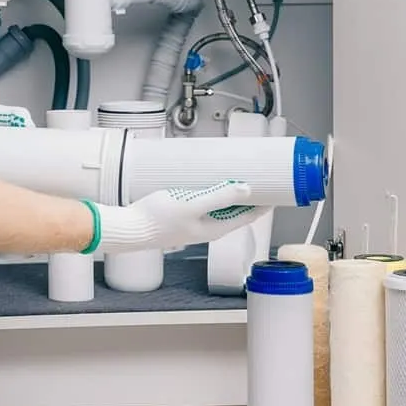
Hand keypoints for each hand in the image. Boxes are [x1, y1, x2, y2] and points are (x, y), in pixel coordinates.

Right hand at [89, 181, 267, 252]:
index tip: (276, 188)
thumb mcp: (191, 204)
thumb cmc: (157, 220)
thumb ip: (218, 197)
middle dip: (250, 196)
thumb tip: (246, 189)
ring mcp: (195, 224)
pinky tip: (208, 182)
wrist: (129, 229)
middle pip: (238, 212)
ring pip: (222, 208)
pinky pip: (206, 205)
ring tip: (238, 175)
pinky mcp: (183, 217)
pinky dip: (214, 193)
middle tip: (259, 177)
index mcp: (216, 228)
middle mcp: (208, 228)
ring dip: (232, 194)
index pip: (249, 215)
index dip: (265, 202)